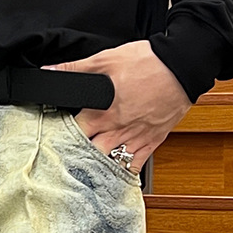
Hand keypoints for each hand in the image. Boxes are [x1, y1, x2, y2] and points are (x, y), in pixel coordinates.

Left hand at [42, 41, 190, 172]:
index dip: (59, 139)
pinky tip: (113, 174)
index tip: (52, 140)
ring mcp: (134, 139)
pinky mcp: (151, 142)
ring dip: (97, 168)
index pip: (72, 134)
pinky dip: (123, 173)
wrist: (182, 67)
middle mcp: (116, 131)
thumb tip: (50, 70)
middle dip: (77, 158)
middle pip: (88, 155)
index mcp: (101, 112)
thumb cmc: (148, 62)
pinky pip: (134, 167)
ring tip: (87, 170)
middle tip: (67, 160)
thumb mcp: (107, 58)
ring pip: (109, 165)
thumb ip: (76, 68)